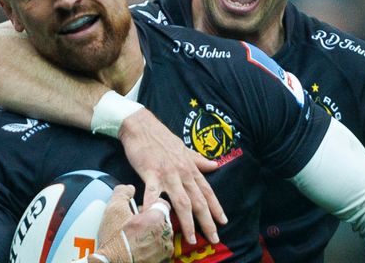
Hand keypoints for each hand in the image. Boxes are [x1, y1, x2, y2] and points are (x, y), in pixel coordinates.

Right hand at [96, 184, 173, 262]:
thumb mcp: (113, 209)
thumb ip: (123, 192)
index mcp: (157, 218)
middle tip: (136, 225)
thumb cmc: (114, 240)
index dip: (150, 206)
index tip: (140, 212)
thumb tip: (130, 188)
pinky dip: (154, 247)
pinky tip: (141, 248)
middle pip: (163, 220)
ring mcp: (165, 249)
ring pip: (163, 234)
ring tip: (137, 238)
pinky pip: (162, 249)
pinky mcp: (163, 261)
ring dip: (154, 234)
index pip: (163, 204)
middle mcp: (165, 233)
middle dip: (152, 221)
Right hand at [119, 108, 226, 244]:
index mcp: (190, 168)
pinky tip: (156, 218)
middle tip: (214, 238)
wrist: (141, 125)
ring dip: (188, 221)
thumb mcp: (184, 148)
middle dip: (207, 221)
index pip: (207, 191)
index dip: (216, 207)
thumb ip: (199, 160)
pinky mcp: (150, 173)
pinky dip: (155, 205)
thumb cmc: (161, 138)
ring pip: (181, 201)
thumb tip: (215, 166)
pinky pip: (153, 192)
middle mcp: (183, 173)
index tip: (223, 222)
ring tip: (192, 238)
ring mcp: (167, 174)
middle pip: (198, 200)